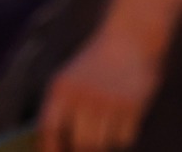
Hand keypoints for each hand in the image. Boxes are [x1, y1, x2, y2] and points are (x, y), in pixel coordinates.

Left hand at [39, 24, 162, 151]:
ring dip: (104, 143)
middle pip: (80, 144)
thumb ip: (59, 113)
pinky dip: (122, 135)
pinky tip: (121, 117)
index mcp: (61, 89)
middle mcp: (83, 95)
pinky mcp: (132, 106)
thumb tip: (50, 147)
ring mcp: (108, 101)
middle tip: (84, 146)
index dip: (50, 149)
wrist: (127, 40)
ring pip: (102, 144)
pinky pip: (123, 139)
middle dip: (82, 151)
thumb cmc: (93, 68)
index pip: (50, 129)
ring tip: (105, 125)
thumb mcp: (68, 81)